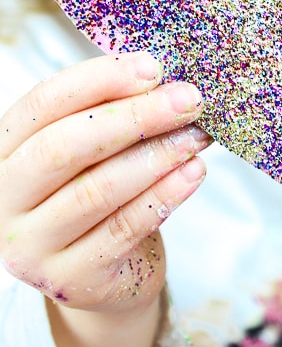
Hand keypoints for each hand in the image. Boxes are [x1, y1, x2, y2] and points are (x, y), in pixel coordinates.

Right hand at [0, 50, 209, 312]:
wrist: (104, 274)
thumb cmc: (97, 193)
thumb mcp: (92, 152)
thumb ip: (110, 115)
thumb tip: (162, 79)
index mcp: (3, 151)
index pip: (43, 103)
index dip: (99, 80)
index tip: (153, 67)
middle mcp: (5, 199)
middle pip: (65, 147)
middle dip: (135, 117)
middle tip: (188, 100)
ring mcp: (32, 246)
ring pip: (97, 190)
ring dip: (158, 156)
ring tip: (197, 136)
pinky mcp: (71, 280)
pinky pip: (123, 229)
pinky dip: (164, 195)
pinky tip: (194, 171)